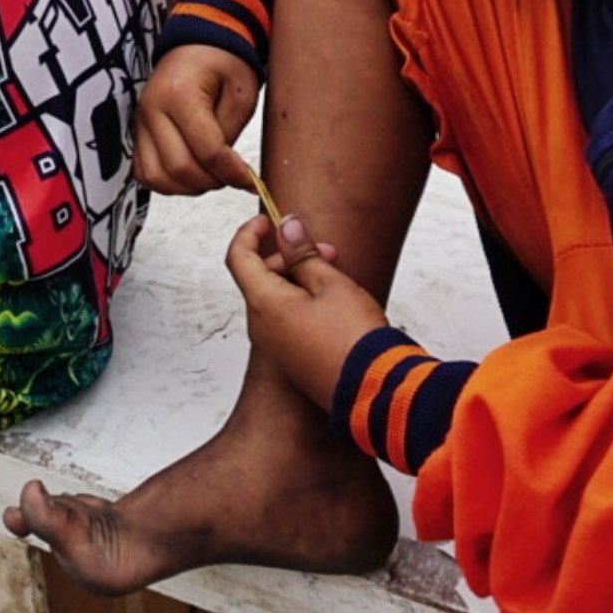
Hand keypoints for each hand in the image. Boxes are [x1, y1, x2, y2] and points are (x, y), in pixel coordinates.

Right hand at [134, 44, 263, 194]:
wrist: (199, 45)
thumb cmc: (224, 64)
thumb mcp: (241, 96)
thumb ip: (230, 137)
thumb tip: (229, 174)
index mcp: (179, 94)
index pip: (206, 150)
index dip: (232, 172)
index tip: (251, 181)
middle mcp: (151, 109)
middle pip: (179, 168)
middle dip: (212, 181)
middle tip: (232, 177)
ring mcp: (139, 122)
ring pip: (156, 177)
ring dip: (187, 187)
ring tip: (211, 176)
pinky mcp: (136, 132)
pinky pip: (144, 172)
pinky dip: (167, 183)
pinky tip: (190, 174)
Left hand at [227, 212, 388, 412]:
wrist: (373, 392)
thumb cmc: (353, 339)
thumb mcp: (331, 284)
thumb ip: (303, 253)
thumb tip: (286, 227)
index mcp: (264, 304)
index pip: (239, 258)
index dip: (249, 232)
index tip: (268, 219)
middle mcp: (262, 327)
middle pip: (259, 278)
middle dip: (288, 257)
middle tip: (327, 251)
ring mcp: (276, 348)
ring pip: (276, 300)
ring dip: (300, 280)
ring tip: (339, 278)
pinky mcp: (293, 361)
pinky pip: (288, 321)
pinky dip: (304, 303)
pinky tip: (336, 303)